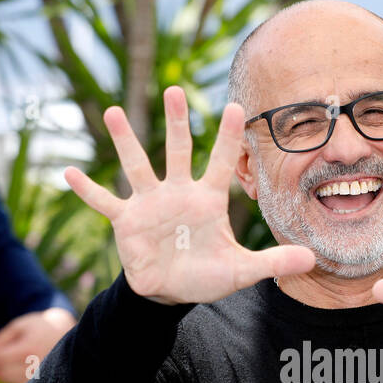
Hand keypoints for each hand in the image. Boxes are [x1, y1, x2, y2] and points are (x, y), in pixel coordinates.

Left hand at [0, 307, 75, 382]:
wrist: (65, 334)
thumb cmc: (39, 327)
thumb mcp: (19, 326)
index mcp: (29, 348)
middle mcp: (36, 365)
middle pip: (0, 372)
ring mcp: (39, 376)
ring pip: (6, 379)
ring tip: (2, 356)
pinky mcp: (40, 382)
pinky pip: (15, 382)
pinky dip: (8, 374)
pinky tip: (12, 363)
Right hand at [65, 86, 315, 305]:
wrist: (170, 293)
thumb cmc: (206, 276)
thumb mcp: (242, 271)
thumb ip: (274, 261)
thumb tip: (314, 260)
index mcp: (207, 200)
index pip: (222, 162)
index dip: (229, 137)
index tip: (236, 107)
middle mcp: (178, 193)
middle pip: (178, 150)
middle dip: (178, 121)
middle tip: (175, 89)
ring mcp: (150, 204)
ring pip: (137, 166)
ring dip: (125, 141)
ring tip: (112, 111)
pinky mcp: (126, 221)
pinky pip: (104, 202)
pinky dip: (87, 190)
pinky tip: (67, 172)